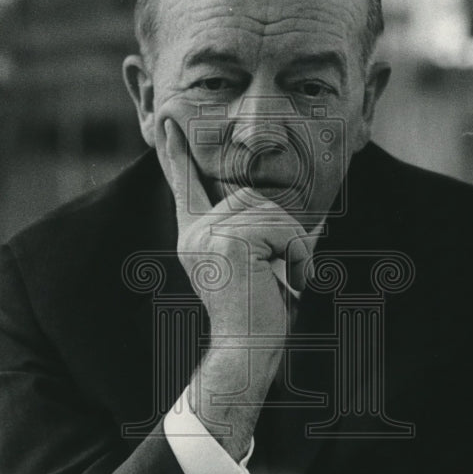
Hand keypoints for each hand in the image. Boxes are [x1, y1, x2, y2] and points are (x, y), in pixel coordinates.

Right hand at [160, 117, 312, 457]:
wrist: (245, 352)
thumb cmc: (259, 313)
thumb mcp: (261, 264)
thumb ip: (266, 233)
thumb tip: (306, 209)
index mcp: (196, 234)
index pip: (185, 184)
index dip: (176, 152)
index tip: (166, 122)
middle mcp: (195, 230)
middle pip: (255, 197)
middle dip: (285, 231)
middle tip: (284, 272)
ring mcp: (208, 235)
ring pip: (273, 213)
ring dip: (294, 246)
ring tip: (284, 279)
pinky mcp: (229, 242)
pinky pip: (284, 230)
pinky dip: (299, 256)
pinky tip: (287, 282)